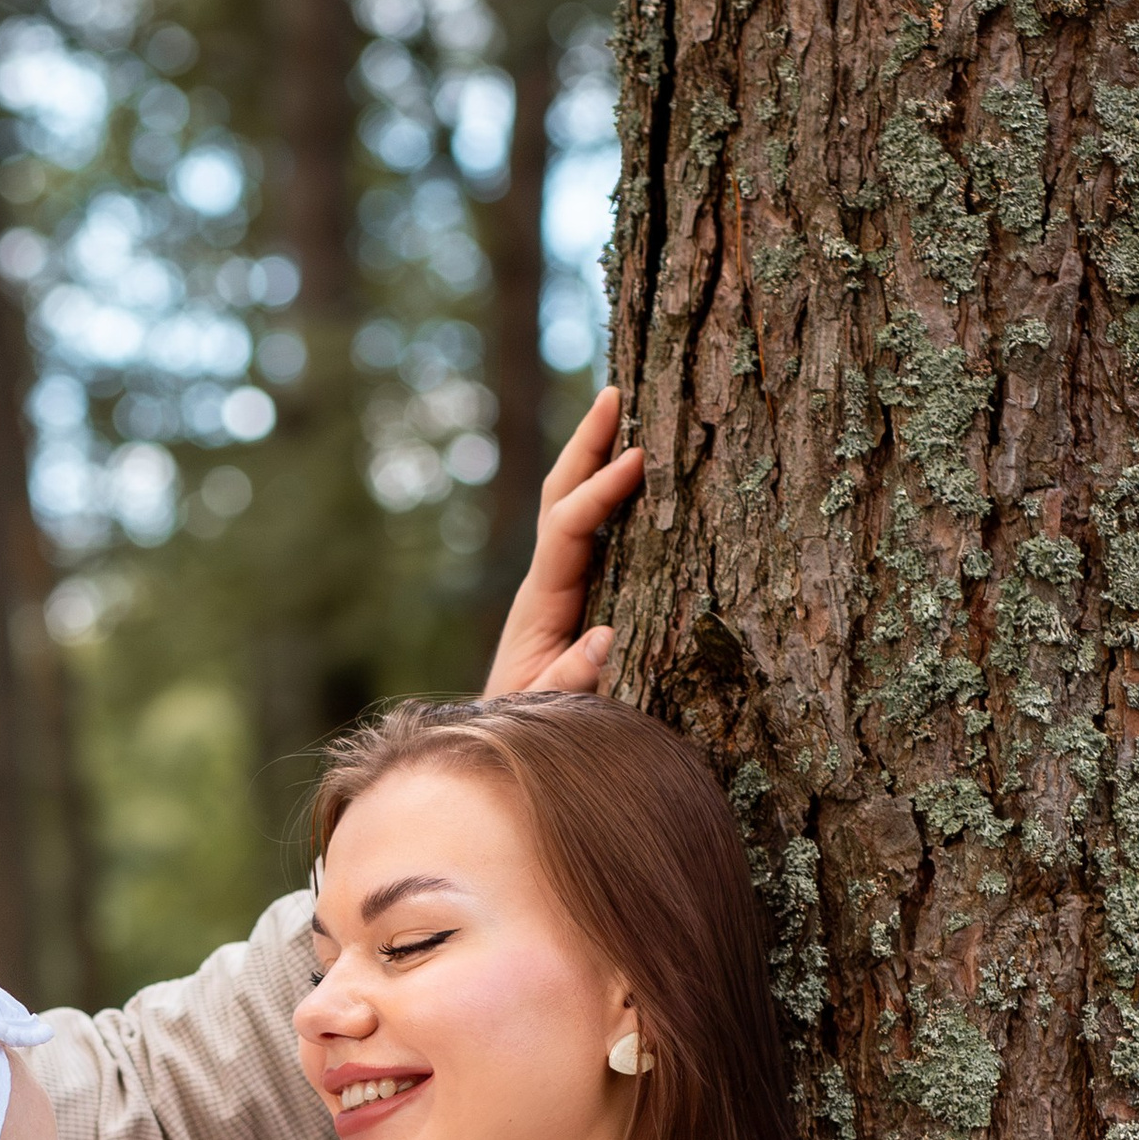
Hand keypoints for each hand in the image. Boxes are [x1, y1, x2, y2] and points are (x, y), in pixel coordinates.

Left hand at [481, 385, 645, 698]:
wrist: (502, 746)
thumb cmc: (526, 729)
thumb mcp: (546, 711)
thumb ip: (572, 680)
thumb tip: (605, 639)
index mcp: (540, 603)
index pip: (567, 530)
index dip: (599, 492)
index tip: (636, 459)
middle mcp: (547, 583)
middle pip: (562, 497)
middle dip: (586, 446)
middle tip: (614, 393)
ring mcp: (560, 585)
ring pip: (576, 508)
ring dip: (597, 457)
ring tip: (625, 407)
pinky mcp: (576, 594)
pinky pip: (596, 532)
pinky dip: (611, 493)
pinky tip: (634, 465)